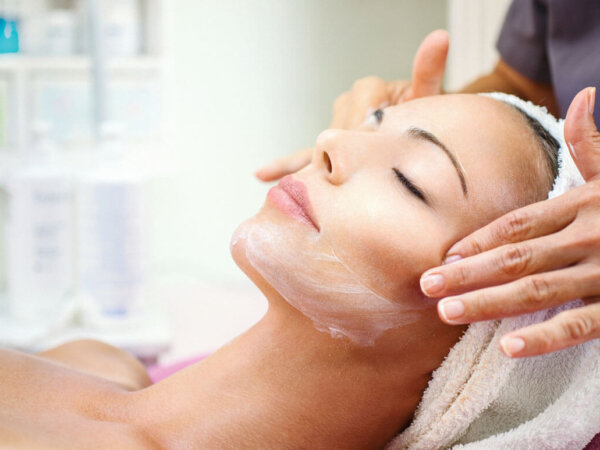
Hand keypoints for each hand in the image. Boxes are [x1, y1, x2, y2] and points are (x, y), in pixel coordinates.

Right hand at [255, 29, 448, 181]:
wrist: (419, 138)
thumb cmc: (424, 120)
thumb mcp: (428, 99)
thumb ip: (428, 72)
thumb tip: (439, 37)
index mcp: (368, 89)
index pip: (360, 104)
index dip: (366, 125)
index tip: (371, 143)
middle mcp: (347, 104)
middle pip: (339, 129)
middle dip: (348, 149)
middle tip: (355, 168)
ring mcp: (333, 127)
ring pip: (321, 145)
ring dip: (321, 162)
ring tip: (317, 181)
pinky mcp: (325, 148)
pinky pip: (300, 155)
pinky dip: (283, 164)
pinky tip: (262, 174)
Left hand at [419, 87, 599, 357]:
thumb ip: (593, 141)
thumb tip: (584, 93)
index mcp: (584, 204)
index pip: (519, 223)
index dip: (480, 239)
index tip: (445, 256)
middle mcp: (590, 235)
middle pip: (517, 256)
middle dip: (469, 272)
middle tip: (426, 286)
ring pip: (538, 289)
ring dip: (491, 302)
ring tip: (448, 312)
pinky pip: (581, 325)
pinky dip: (545, 337)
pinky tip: (508, 347)